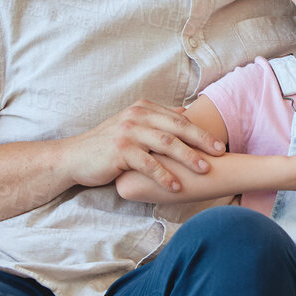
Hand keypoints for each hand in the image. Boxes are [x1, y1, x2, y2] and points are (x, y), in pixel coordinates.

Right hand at [61, 101, 223, 193]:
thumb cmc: (107, 144)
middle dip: (202, 141)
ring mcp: (128, 132)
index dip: (201, 131)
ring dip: (188, 157)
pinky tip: (177, 186)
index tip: (220, 144)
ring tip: (205, 170)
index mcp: (143, 109)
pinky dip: (164, 175)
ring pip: (166, 144)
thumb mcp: (132, 126)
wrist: (75, 157)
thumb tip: (184, 112)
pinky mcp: (120, 151)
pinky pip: (148, 163)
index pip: (179, 119)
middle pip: (177, 128)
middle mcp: (137, 117)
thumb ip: (157, 119)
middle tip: (220, 154)